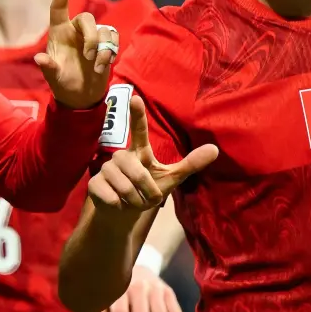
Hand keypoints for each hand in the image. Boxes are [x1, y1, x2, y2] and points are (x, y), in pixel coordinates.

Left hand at [34, 0, 118, 108]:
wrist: (80, 97)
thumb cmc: (63, 83)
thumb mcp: (53, 78)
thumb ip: (48, 68)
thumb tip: (39, 59)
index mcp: (58, 33)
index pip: (58, 9)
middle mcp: (75, 31)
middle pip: (87, 18)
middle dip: (91, 36)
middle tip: (88, 55)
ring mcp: (92, 37)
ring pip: (103, 30)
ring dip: (102, 49)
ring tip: (96, 67)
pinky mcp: (105, 45)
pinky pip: (113, 39)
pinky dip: (110, 52)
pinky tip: (103, 66)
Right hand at [88, 95, 218, 211]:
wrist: (123, 213)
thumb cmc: (147, 190)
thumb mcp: (171, 178)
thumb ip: (190, 164)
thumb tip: (216, 149)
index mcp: (139, 151)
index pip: (139, 129)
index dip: (137, 114)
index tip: (136, 97)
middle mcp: (121, 156)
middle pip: (136, 172)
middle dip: (146, 191)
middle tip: (148, 198)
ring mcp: (105, 169)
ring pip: (124, 186)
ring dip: (134, 200)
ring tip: (132, 201)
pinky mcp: (94, 184)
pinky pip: (111, 196)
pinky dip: (118, 205)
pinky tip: (116, 203)